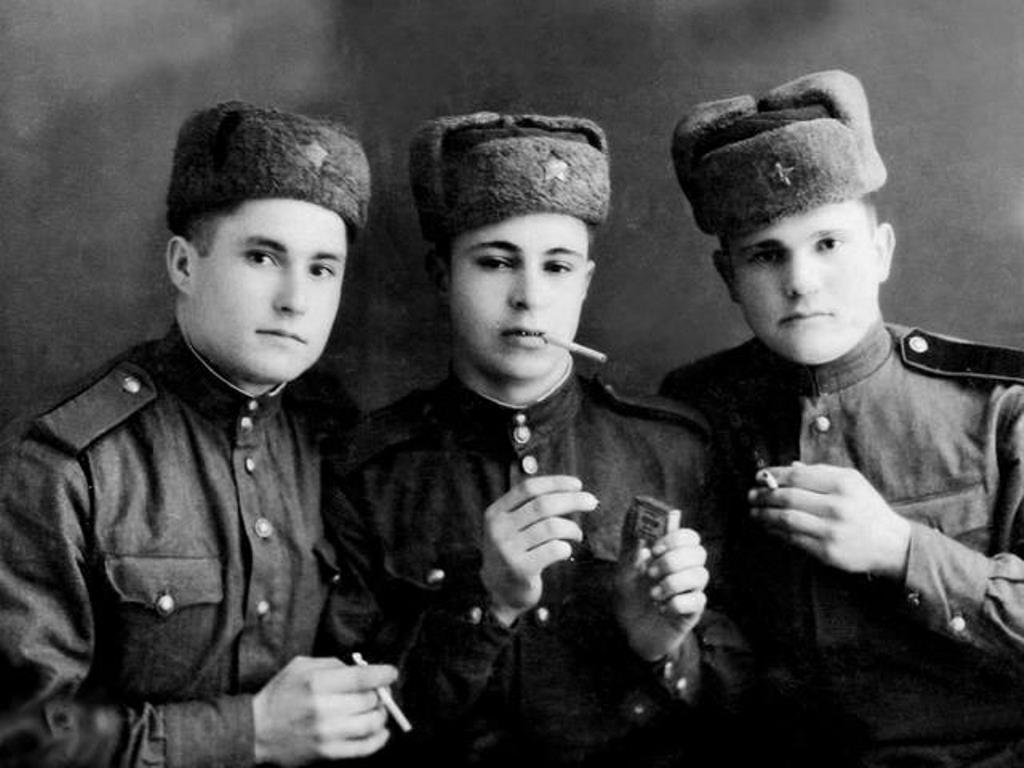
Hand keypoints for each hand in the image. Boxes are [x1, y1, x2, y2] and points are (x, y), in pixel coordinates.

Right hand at [252, 656, 397, 765]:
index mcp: (317, 682)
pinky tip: (381, 731)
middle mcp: (324, 708)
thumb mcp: (301, 667)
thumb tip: (362, 670)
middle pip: (369, 700)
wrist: (257, 731)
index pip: (361, 678)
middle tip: (380, 691)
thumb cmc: (281, 694)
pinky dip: (379, 740)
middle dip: (379, 694)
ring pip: (371, 723)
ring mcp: (327, 733)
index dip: (383, 674)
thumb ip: (333, 664)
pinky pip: (364, 748)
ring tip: (378, 710)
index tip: (391, 673)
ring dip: (381, 715)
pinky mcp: (327, 753)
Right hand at [481, 475, 596, 624]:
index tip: (577, 484)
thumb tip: (571, 490)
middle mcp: (498, 529)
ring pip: (551, 527)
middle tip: (591, 502)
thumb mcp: (512, 527)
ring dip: (572, 528)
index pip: (528, 488)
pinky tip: (566, 551)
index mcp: (496, 512)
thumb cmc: (515, 553)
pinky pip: (553, 550)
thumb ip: (530, 508)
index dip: (555, 483)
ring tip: (577, 534)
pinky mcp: (520, 569)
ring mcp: (507, 550)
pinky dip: (566, 547)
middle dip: (572, 500)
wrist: (501, 593)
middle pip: (542, 505)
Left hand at [615, 528, 707, 660]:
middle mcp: (685, 570)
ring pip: (701, 575)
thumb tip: (634, 509)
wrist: (629, 633)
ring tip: (653, 595)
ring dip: (673, 583)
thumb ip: (631, 541)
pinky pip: (698, 600)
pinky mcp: (693, 611)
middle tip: (651, 573)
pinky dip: (676, 603)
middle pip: (699, 552)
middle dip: (673, 560)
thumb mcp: (624, 567)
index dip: (675, 537)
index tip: (653, 549)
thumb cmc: (630, 597)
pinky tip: (662, 609)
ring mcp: (691, 590)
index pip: (689, 536)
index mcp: (671, 555)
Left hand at [748, 462, 910, 577]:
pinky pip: (793, 539)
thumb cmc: (867, 508)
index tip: (759, 476)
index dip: (774, 476)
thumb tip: (790, 467)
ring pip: (786, 520)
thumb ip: (821, 472)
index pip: (798, 476)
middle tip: (751, 495)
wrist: (891, 544)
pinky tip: (769, 526)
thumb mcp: (852, 482)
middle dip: (763, 496)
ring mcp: (831, 531)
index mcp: (843, 484)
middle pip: (788, 498)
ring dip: (764, 515)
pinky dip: (776, 532)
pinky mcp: (827, 552)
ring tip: (754, 511)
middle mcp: (837, 507)